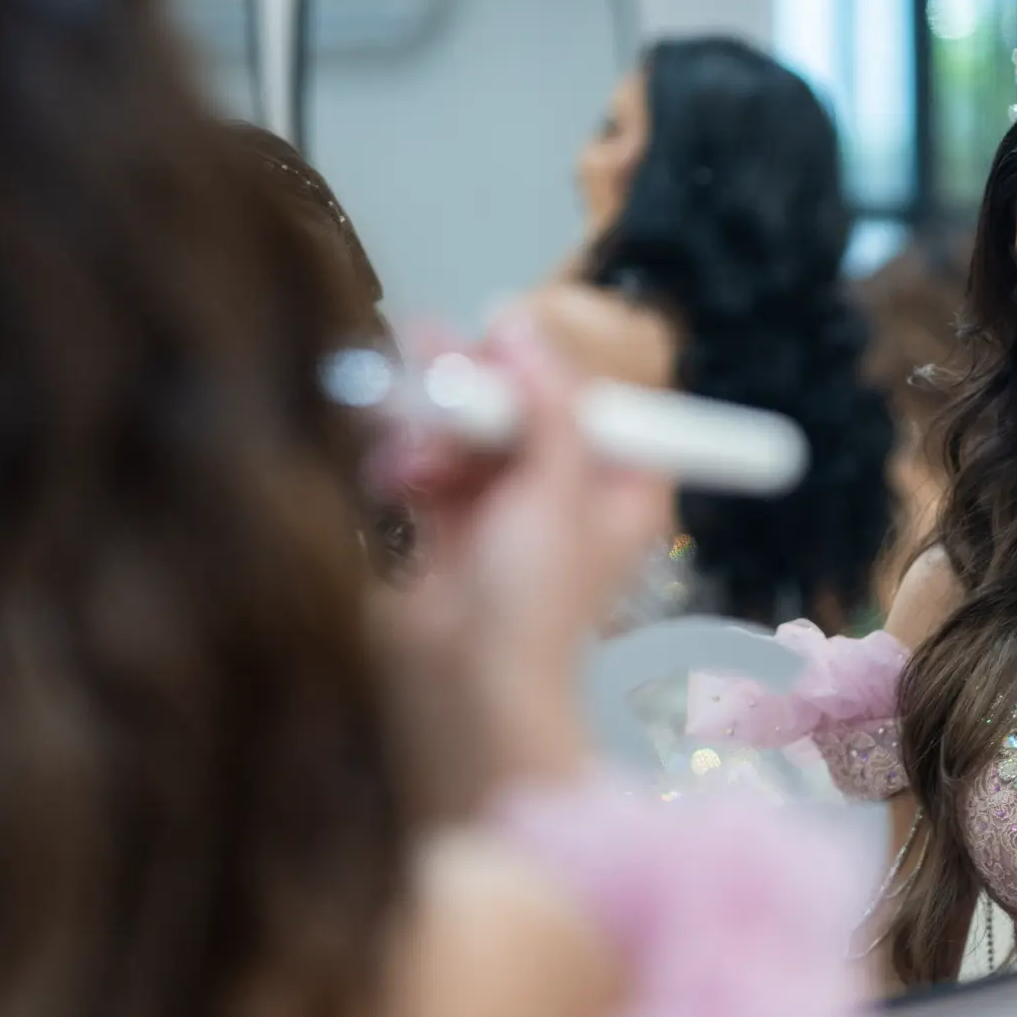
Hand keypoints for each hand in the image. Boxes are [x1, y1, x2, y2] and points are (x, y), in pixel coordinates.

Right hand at [376, 312, 674, 784]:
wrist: (463, 688)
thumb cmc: (533, 601)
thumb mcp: (556, 489)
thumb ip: (546, 405)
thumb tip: (519, 327)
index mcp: (621, 488)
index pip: (601, 400)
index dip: (554, 366)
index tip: (506, 337)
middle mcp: (570, 493)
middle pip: (530, 405)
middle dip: (479, 385)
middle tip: (438, 358)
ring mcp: (510, 508)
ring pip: (473, 430)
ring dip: (436, 427)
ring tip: (411, 435)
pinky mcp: (454, 526)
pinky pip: (433, 465)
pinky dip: (412, 462)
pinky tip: (396, 472)